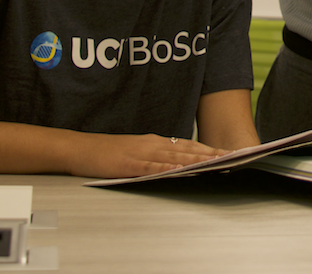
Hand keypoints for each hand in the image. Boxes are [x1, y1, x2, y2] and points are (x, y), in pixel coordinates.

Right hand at [73, 133, 228, 178]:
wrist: (80, 148)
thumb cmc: (108, 152)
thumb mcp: (137, 151)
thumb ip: (157, 156)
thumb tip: (178, 162)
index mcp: (155, 142)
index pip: (188, 145)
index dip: (209, 149)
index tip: (228, 153)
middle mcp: (152, 144)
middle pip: (186, 149)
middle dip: (210, 154)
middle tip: (231, 157)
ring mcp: (140, 153)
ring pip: (173, 157)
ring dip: (195, 160)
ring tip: (214, 163)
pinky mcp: (127, 164)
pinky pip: (149, 167)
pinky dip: (165, 168)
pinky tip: (177, 170)